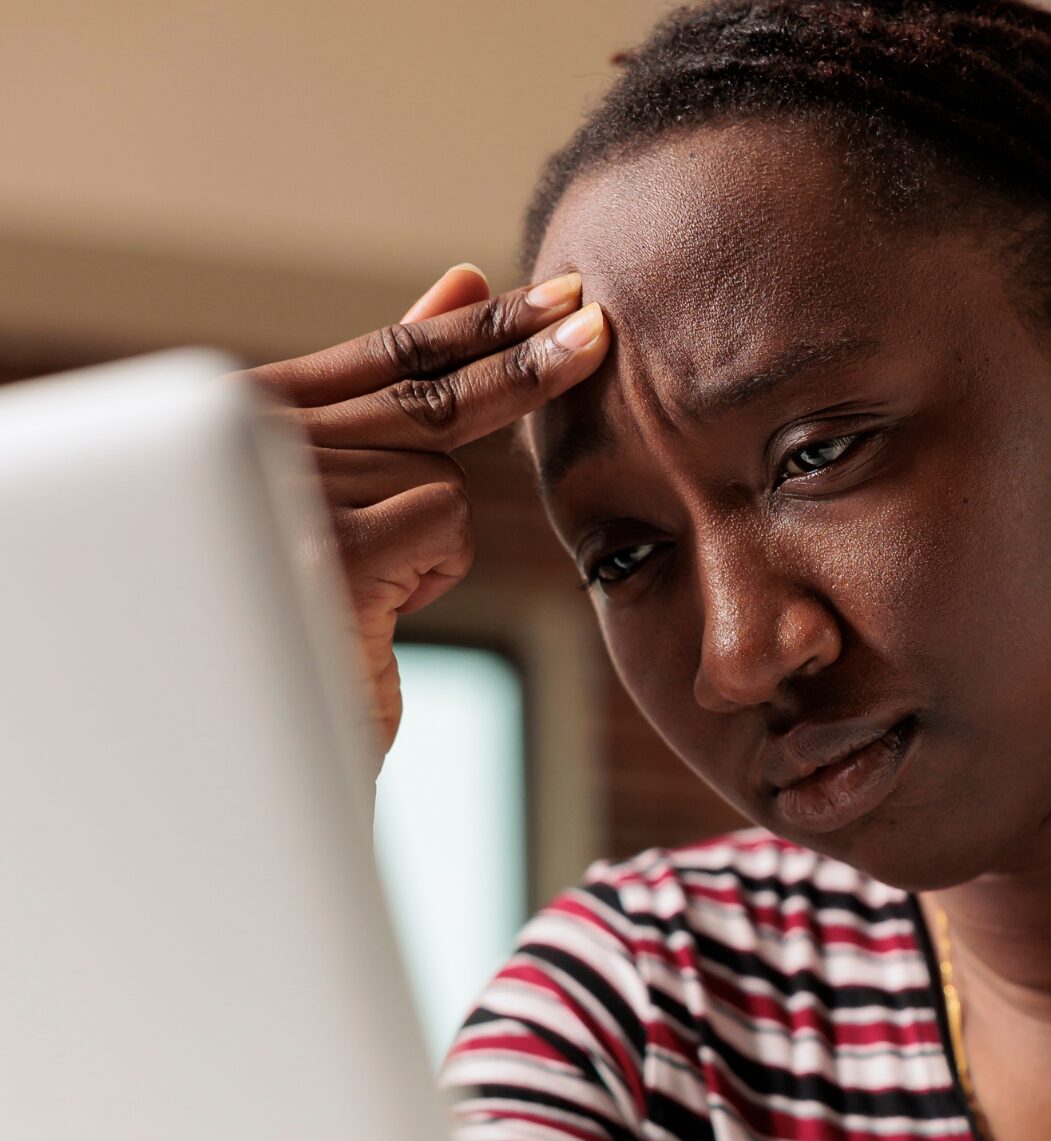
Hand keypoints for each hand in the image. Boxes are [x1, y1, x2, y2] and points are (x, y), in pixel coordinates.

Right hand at [238, 263, 608, 775]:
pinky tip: (376, 609)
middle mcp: (255, 437)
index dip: (479, 323)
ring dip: (435, 537)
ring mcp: (288, 488)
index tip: (556, 295)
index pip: (389, 356)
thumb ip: (393, 389)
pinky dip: (436, 570)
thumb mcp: (344, 484)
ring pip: (441, 474)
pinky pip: (444, 522)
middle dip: (523, 363)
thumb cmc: (296, 606)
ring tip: (367, 589)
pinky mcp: (331, 547)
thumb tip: (463, 281)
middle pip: (429, 397)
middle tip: (593, 323)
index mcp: (248, 413)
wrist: (235, 729)